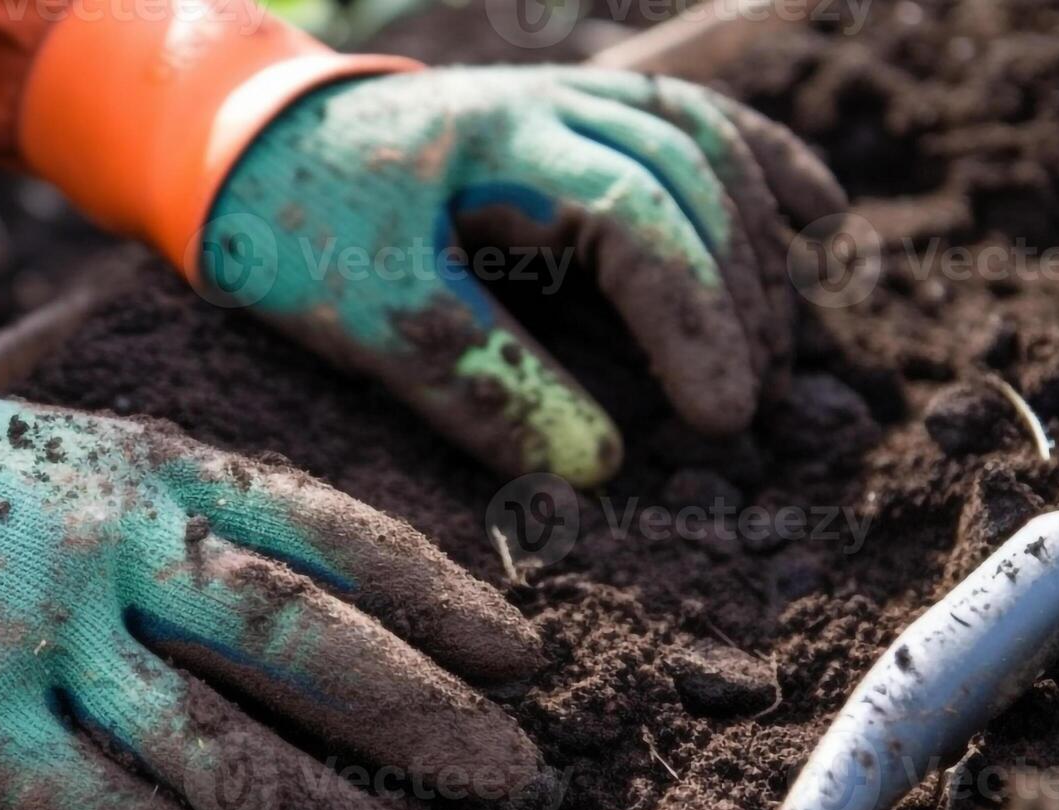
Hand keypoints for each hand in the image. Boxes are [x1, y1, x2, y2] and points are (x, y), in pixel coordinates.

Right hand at [0, 397, 542, 809]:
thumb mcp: (84, 442)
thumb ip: (193, 496)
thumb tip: (334, 578)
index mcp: (153, 466)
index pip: (330, 530)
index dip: (437, 595)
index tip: (517, 655)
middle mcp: (113, 546)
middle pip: (300, 639)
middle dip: (418, 713)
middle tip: (505, 775)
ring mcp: (41, 643)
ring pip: (219, 746)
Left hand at [204, 66, 846, 485]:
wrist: (239, 147)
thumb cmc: (294, 232)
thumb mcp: (366, 316)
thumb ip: (478, 382)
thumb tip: (600, 465)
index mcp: (498, 140)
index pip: (640, 219)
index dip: (697, 320)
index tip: (723, 416)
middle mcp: (549, 100)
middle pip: (692, 182)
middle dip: (737, 297)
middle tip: (745, 404)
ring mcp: (566, 95)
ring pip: (707, 146)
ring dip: (756, 244)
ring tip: (775, 348)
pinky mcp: (572, 110)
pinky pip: (693, 120)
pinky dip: (762, 165)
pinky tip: (819, 218)